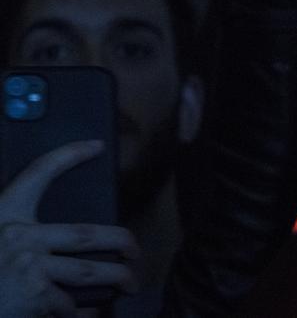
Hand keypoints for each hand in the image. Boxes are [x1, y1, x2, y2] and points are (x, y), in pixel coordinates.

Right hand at [0, 142, 139, 316]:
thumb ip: (18, 233)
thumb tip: (54, 242)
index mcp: (5, 215)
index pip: (38, 173)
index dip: (68, 156)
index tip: (95, 145)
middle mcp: (21, 237)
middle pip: (86, 233)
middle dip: (120, 241)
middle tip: (134, 249)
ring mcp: (30, 267)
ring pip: (89, 271)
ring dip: (116, 278)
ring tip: (129, 284)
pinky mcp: (35, 296)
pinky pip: (69, 304)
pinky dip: (82, 312)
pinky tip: (91, 313)